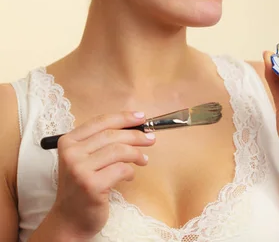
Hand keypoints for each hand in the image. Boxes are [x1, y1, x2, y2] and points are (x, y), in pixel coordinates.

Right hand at [49, 111, 155, 238]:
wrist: (69, 220)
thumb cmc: (82, 186)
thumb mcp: (84, 158)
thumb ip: (101, 141)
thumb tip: (135, 125)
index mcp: (68, 141)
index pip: (100, 122)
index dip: (123, 117)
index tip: (141, 117)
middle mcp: (71, 153)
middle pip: (111, 135)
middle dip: (135, 135)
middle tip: (150, 138)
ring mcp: (80, 169)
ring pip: (118, 150)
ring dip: (136, 153)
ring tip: (143, 159)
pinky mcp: (91, 185)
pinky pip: (121, 169)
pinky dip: (130, 171)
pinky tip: (130, 175)